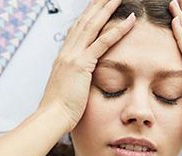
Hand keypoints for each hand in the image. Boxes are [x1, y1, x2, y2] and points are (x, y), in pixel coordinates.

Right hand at [37, 0, 135, 130]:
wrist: (51, 117)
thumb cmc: (59, 110)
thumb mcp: (67, 89)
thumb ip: (73, 80)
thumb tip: (78, 81)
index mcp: (63, 57)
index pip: (77, 28)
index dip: (88, 14)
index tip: (97, 4)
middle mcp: (67, 52)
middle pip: (85, 20)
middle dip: (98, 4)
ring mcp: (73, 56)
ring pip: (94, 25)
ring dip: (108, 8)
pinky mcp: (82, 65)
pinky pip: (103, 43)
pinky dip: (118, 30)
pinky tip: (130, 20)